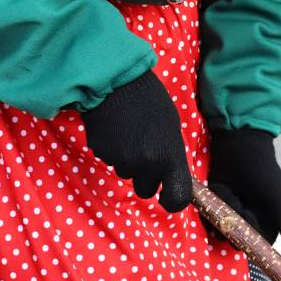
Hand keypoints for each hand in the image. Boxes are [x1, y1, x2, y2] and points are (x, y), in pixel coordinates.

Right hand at [80, 70, 192, 211]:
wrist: (117, 79)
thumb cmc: (150, 99)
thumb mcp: (171, 126)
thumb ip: (170, 153)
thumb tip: (170, 174)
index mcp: (170, 156)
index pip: (177, 197)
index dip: (173, 201)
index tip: (167, 197)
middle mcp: (147, 164)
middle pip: (146, 190)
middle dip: (144, 177)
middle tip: (144, 151)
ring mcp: (122, 160)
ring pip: (127, 173)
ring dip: (128, 160)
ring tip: (129, 131)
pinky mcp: (102, 154)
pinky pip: (111, 160)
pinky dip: (113, 149)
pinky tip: (116, 128)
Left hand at [206, 127, 280, 247]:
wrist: (239, 142)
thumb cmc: (262, 169)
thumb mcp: (276, 195)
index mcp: (267, 219)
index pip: (259, 243)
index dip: (252, 240)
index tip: (248, 227)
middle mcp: (249, 217)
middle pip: (238, 238)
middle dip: (234, 226)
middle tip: (239, 206)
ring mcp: (231, 210)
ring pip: (223, 228)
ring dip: (223, 215)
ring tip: (231, 194)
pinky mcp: (216, 201)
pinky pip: (211, 215)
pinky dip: (213, 205)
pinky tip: (221, 188)